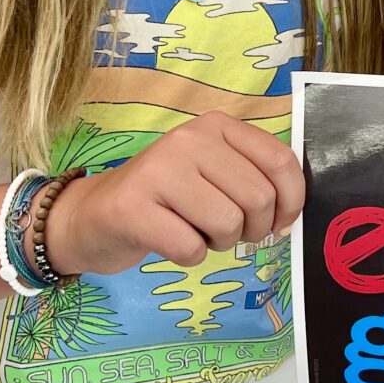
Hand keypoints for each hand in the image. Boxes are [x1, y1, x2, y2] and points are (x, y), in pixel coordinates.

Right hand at [42, 112, 302, 276]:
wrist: (92, 216)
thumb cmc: (166, 199)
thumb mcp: (213, 173)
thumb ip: (253, 179)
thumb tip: (291, 213)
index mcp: (215, 126)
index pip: (279, 161)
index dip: (292, 200)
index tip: (281, 223)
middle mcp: (188, 139)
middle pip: (257, 198)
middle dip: (252, 230)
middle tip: (228, 233)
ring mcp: (157, 171)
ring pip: (227, 224)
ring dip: (219, 244)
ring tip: (195, 232)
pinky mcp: (132, 208)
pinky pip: (191, 248)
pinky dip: (189, 256)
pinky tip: (170, 242)